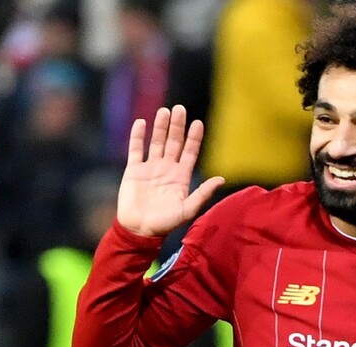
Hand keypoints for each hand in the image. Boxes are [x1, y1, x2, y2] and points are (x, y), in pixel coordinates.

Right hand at [117, 105, 224, 236]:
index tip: (198, 122)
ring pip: (156, 142)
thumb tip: (221, 179)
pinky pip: (136, 149)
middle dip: (177, 126)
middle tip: (180, 109)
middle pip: (174, 142)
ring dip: (160, 127)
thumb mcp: (188, 209)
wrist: (139, 230)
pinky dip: (138, 136)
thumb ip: (203, 194)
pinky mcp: (134, 170)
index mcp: (181, 176)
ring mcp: (150, 168)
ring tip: (164, 111)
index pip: (190, 152)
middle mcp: (167, 168)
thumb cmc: (165, 223)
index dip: (194, 138)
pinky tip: (141, 123)